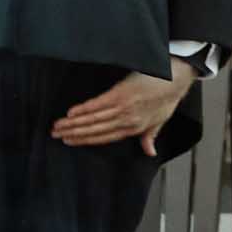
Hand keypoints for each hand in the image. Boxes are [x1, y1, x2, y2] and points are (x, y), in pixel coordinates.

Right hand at [50, 58, 197, 156]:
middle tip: (56, 135)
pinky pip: (98, 105)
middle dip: (74, 133)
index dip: (85, 140)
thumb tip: (150, 153)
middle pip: (95, 130)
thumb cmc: (168, 98)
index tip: (70, 141)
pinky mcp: (121, 94)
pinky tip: (71, 112)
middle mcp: (126, 121)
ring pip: (93, 120)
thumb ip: (150, 137)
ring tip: (58, 125)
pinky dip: (84, 110)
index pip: (104, 137)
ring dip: (74, 123)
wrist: (175, 79)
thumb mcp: (161, 121)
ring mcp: (123, 108)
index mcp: (134, 129)